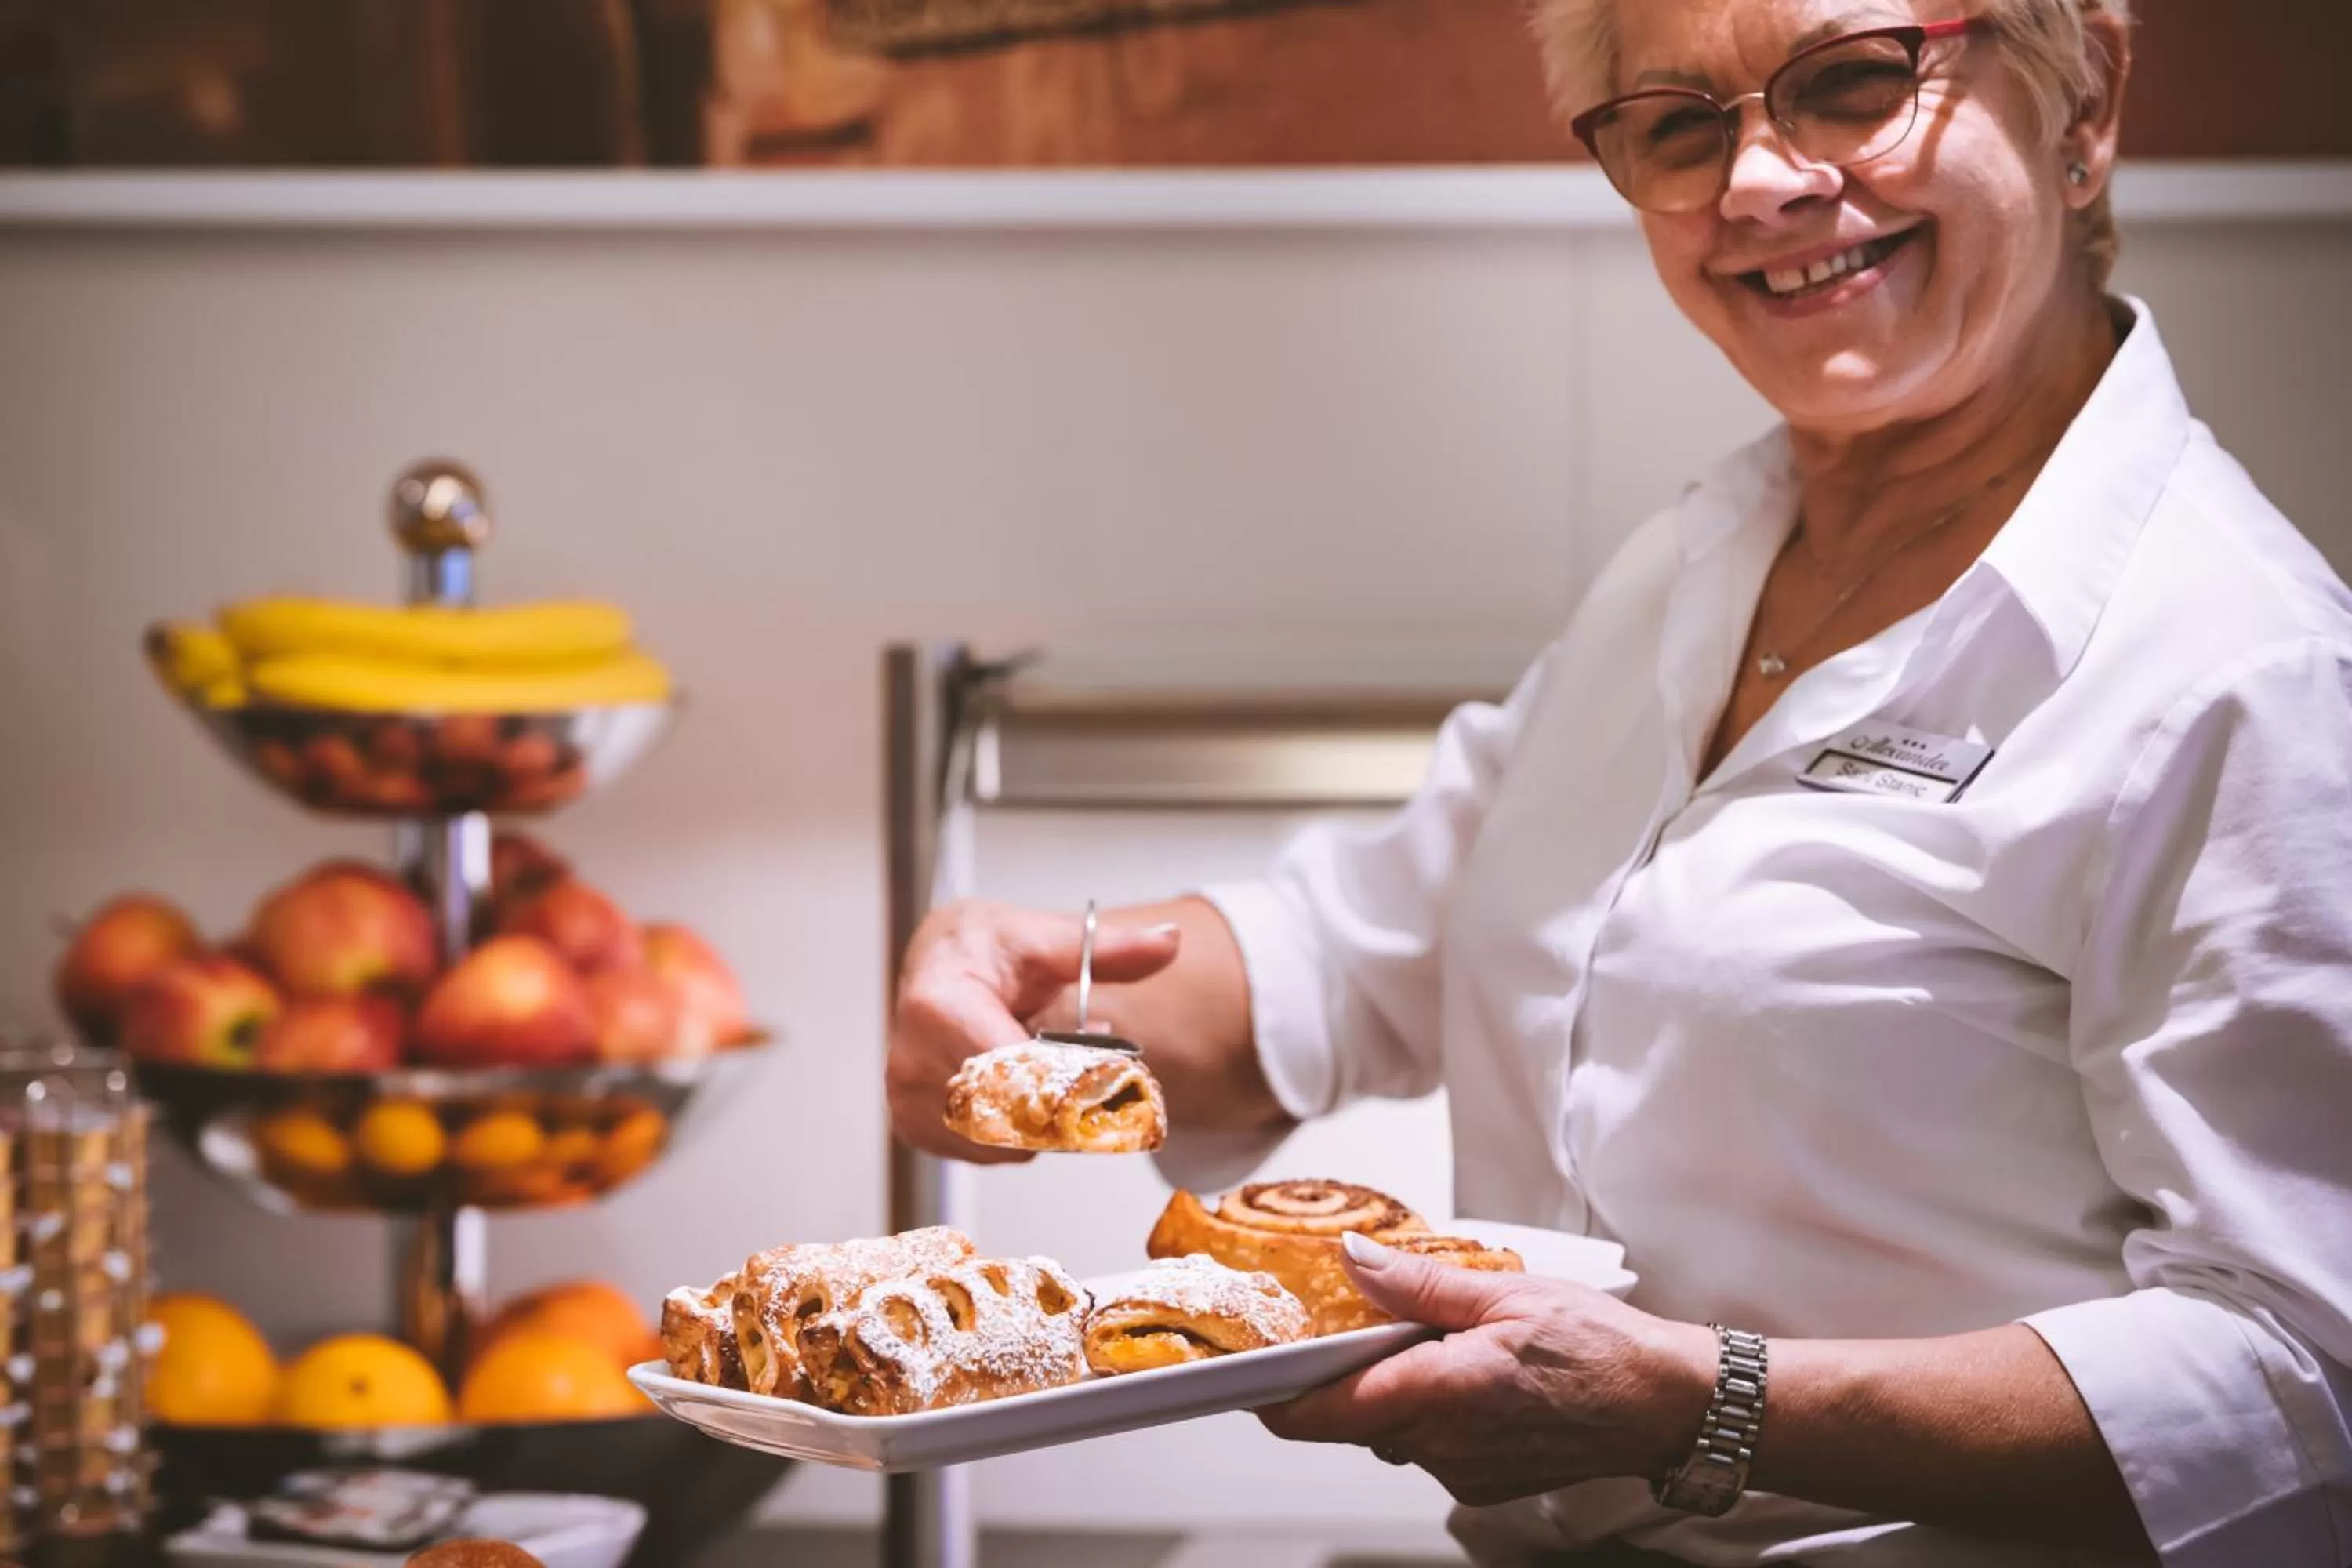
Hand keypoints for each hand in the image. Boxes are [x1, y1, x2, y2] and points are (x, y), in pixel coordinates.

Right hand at [885, 899, 1181, 1163]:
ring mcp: (907, 1098)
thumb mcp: (1047, 937)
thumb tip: (1169, 941)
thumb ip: (1109, 949)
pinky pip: (983, 1150)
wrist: (938, 959)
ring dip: (1038, 1117)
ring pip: (1001, 1141)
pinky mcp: (912, 1124)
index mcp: (938, 1007)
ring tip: (1044, 1067)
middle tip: (1085, 1067)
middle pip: (1011, 1116)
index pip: (1014, 1075)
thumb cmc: (987, 947)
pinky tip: (1016, 1089)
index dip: (1068, 1083)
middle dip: (1061, 1101)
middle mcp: (911, 1058)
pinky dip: (1013, 1129)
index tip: (1108, 1074)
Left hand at [1257, 1234, 1717, 1507]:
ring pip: (1391, 1426)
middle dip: (1340, 1370)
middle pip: (1351, 1416)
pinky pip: (1429, 1441)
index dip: (1273, 1395)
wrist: (1669, 1404)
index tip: (1244, 1369)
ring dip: (1391, 1384)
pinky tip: (1463, 1367)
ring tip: (1428, 1333)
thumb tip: (1354, 1261)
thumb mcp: (1505, 1292)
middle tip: (1346, 1317)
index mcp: (1439, 1395)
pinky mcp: (1482, 1479)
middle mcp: (1442, 1446)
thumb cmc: (1601, 1347)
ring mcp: (1462, 1470)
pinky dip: (1428, 1404)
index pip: (1323, 1412)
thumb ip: (1420, 1283)